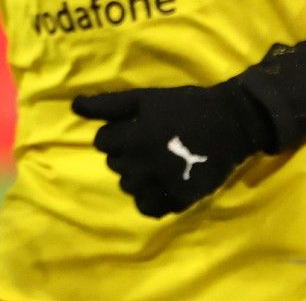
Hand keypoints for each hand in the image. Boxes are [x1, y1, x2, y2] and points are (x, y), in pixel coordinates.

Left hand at [71, 80, 274, 217]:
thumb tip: (74, 105)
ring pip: (128, 186)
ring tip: (157, 161)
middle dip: (126, 153)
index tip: (136, 126)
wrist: (231, 124)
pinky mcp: (177, 201)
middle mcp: (143, 165)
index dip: (117, 132)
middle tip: (150, 142)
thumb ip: (107, 104)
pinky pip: (147, 207)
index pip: (102, 142)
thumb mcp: (145, 98)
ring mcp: (161, 185)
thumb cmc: (185, 106)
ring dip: (136, 175)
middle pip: (114, 164)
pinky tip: (161, 182)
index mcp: (134, 137)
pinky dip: (150, 197)